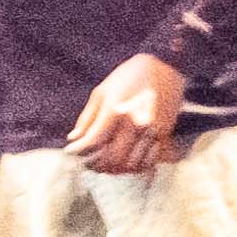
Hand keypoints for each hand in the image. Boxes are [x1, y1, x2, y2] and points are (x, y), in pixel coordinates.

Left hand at [66, 56, 186, 173]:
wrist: (164, 66)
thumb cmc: (128, 77)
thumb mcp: (102, 91)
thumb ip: (87, 118)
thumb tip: (74, 139)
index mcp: (116, 111)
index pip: (94, 142)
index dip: (79, 152)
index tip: (71, 152)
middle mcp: (135, 124)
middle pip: (113, 159)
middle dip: (96, 165)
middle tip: (88, 163)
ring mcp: (151, 132)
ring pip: (131, 164)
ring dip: (115, 169)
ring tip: (104, 165)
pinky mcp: (164, 135)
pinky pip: (149, 161)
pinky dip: (135, 167)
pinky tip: (125, 163)